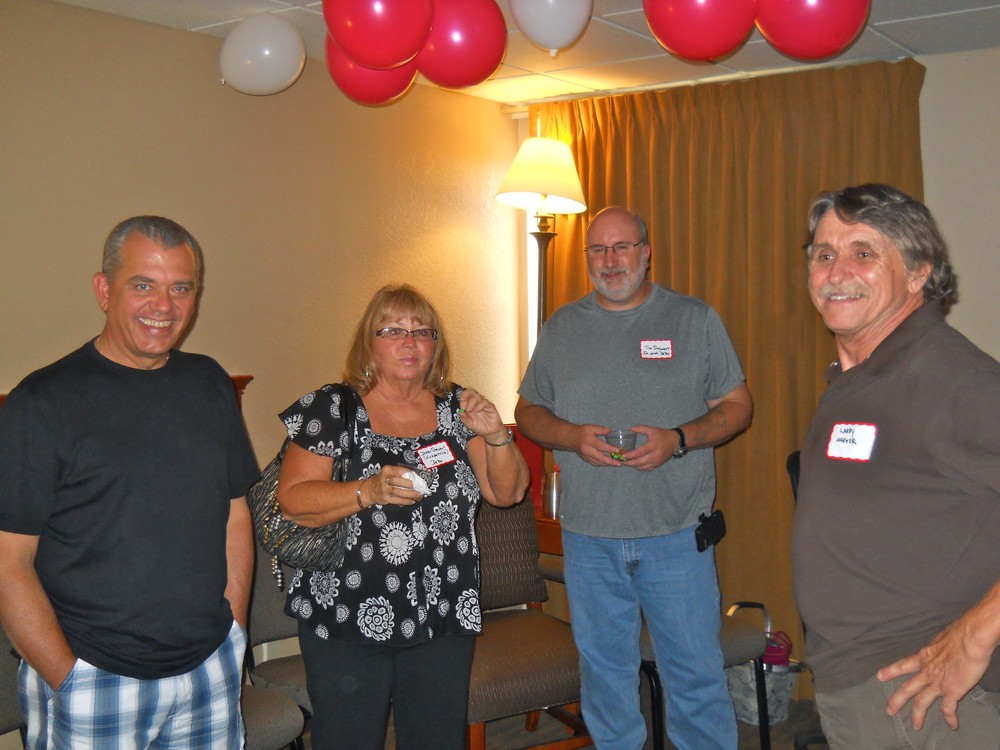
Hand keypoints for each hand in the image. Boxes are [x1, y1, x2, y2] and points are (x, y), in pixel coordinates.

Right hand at [361, 466, 425, 507]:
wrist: (369, 489)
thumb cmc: (382, 480)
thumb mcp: (388, 472)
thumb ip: (400, 474)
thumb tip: (416, 478)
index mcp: (388, 470)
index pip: (402, 471)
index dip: (412, 475)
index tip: (419, 478)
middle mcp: (385, 479)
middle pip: (401, 482)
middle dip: (412, 486)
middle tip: (420, 488)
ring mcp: (384, 489)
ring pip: (400, 492)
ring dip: (411, 494)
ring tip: (418, 495)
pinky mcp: (385, 498)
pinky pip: (398, 500)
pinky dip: (406, 501)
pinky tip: (412, 501)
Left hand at [458, 389, 504, 441]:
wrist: (490, 432)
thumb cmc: (480, 427)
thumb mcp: (469, 424)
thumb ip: (464, 418)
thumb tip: (460, 411)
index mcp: (470, 406)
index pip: (465, 396)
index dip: (462, 399)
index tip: (461, 407)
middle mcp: (476, 403)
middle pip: (471, 392)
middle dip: (466, 394)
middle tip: (463, 401)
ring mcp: (483, 404)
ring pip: (477, 396)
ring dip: (471, 402)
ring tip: (470, 410)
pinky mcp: (490, 406)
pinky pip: (485, 401)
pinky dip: (479, 405)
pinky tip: (477, 410)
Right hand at [572, 425, 623, 466]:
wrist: (571, 438)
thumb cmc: (581, 432)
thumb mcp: (591, 427)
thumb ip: (601, 429)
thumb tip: (610, 431)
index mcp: (589, 441)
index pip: (601, 446)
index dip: (610, 449)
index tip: (618, 450)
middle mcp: (588, 450)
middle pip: (601, 458)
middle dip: (611, 461)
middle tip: (620, 463)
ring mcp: (586, 456)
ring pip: (599, 462)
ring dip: (608, 464)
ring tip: (617, 464)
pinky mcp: (586, 459)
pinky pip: (596, 463)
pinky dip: (603, 464)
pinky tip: (609, 463)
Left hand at [621, 425, 679, 470]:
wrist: (675, 442)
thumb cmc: (662, 435)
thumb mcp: (652, 429)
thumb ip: (641, 428)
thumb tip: (631, 428)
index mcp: (652, 446)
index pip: (639, 452)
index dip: (630, 455)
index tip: (622, 455)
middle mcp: (654, 455)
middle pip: (639, 462)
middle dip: (629, 463)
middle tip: (622, 461)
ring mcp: (656, 461)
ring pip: (642, 467)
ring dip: (634, 466)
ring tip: (627, 463)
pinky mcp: (658, 464)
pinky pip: (647, 469)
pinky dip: (640, 468)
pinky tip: (635, 465)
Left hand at [877, 613, 992, 729]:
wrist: (971, 638)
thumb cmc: (960, 633)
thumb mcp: (941, 639)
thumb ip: (938, 648)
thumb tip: (940, 646)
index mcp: (924, 656)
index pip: (903, 665)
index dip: (891, 671)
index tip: (879, 676)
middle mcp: (927, 671)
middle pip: (907, 688)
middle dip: (896, 700)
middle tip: (888, 710)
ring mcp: (938, 682)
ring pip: (922, 701)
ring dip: (918, 715)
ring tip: (916, 726)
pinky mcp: (952, 690)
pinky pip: (948, 708)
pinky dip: (950, 718)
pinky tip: (952, 725)